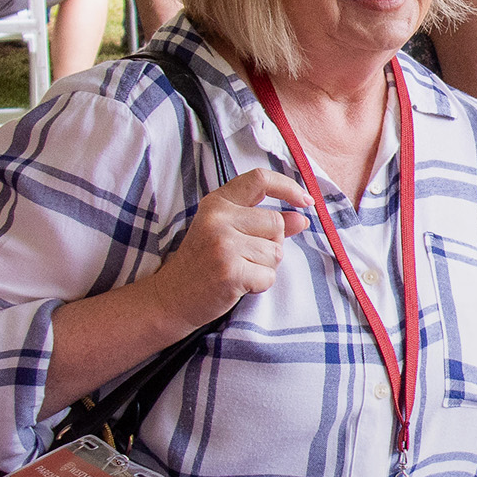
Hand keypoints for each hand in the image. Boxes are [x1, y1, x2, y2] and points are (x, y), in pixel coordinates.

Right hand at [141, 167, 312, 332]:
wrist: (171, 297)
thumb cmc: (203, 263)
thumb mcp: (229, 233)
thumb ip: (265, 223)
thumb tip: (302, 217)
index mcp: (217, 203)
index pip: (259, 179)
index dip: (288, 187)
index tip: (305, 200)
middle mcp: (218, 218)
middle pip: (276, 223)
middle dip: (272, 244)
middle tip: (245, 257)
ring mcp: (223, 244)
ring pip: (276, 252)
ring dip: (265, 267)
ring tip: (238, 270)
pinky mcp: (230, 271)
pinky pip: (269, 276)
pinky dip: (260, 285)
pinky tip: (238, 285)